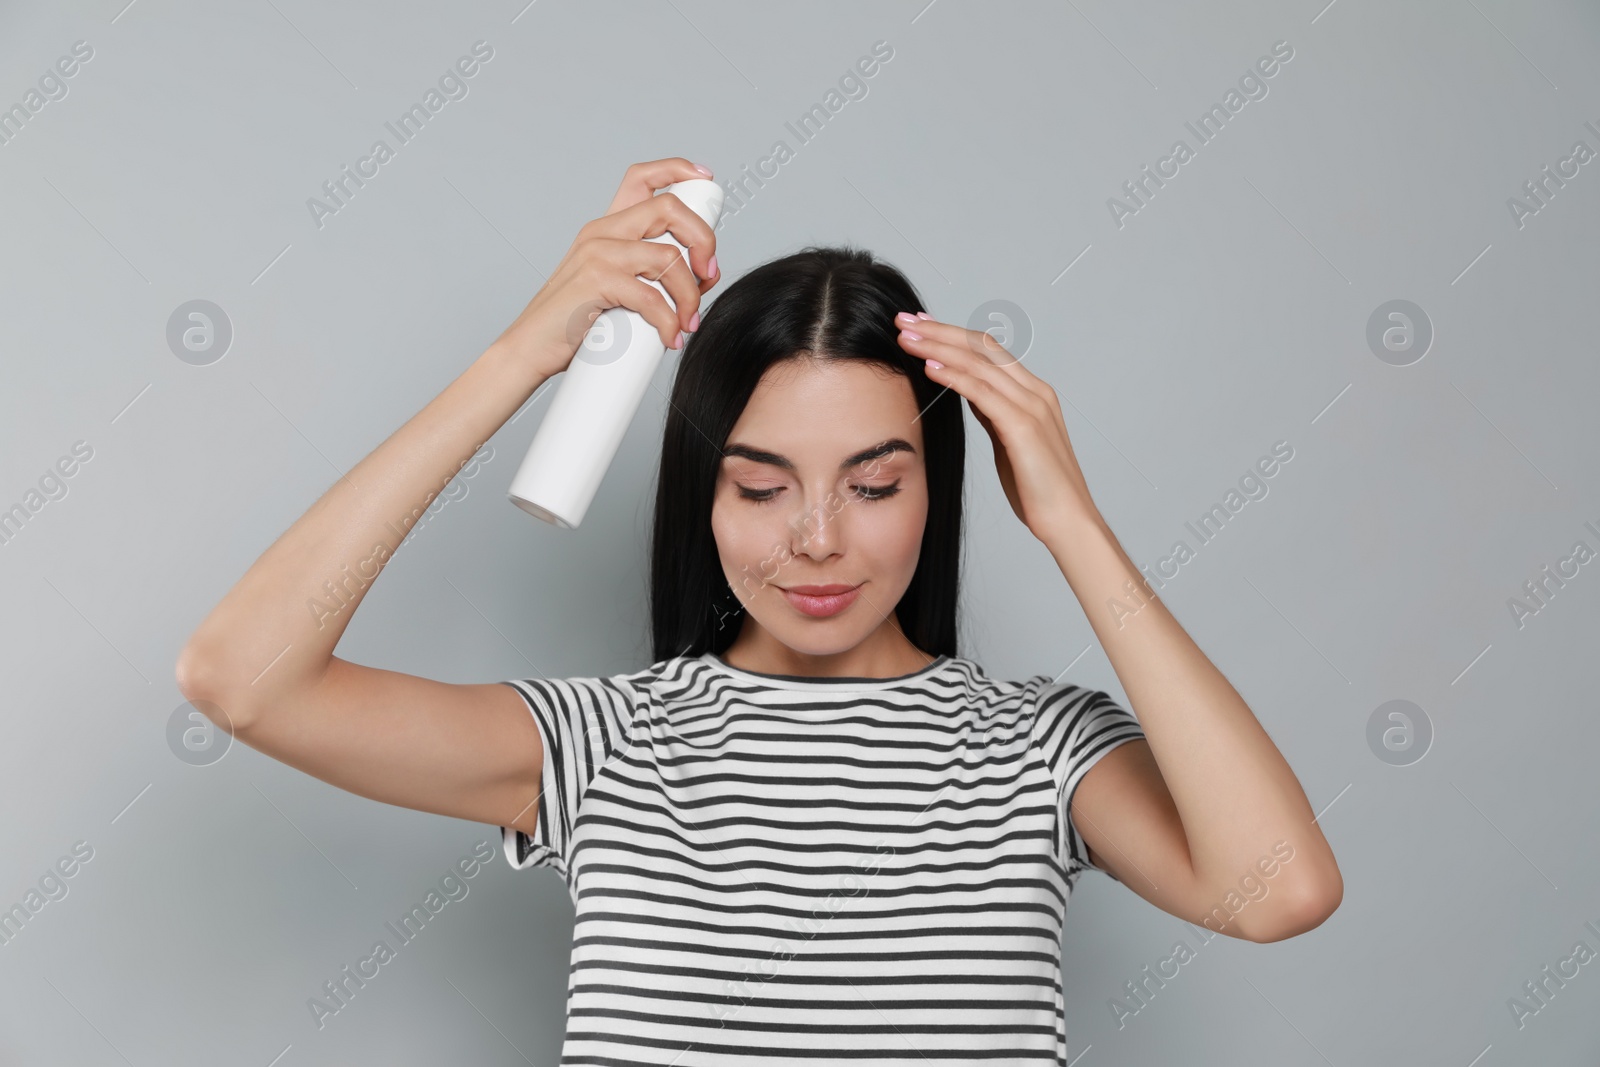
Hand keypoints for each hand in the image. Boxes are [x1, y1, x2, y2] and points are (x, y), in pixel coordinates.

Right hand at [493, 157, 720, 380]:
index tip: (705, 179)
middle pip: (669, 208)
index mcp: (606, 228)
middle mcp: (601, 232)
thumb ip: (649, 275)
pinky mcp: (595, 281)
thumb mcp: (613, 288)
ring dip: (690, 294)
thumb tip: (700, 279)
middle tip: (708, 275)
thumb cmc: (572, 324)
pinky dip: (668, 322)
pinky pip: (652, 297)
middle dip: (703, 239)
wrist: (529, 348)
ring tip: (687, 322)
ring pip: (668, 256)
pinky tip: (670, 337)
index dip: (678, 170)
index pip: (642, 178)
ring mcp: (597, 254)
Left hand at [894, 311, 1099, 541]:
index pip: (988, 350)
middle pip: (982, 347)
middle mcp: (1035, 392)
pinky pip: (983, 393)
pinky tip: (929, 367)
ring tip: (908, 338)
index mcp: (1034, 393)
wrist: (1068, 521)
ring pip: (979, 364)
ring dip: (939, 347)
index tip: (920, 327)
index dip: (952, 335)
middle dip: (940, 331)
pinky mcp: (1024, 427)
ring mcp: (1032, 407)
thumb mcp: (1009, 442)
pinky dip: (954, 376)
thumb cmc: (1038, 489)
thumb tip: (968, 392)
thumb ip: (993, 413)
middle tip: (905, 320)